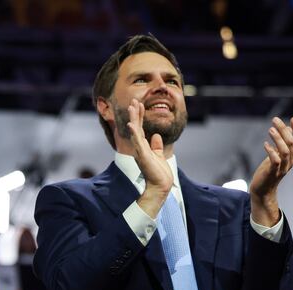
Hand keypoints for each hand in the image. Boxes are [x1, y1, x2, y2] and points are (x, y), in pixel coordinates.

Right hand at [127, 98, 172, 217]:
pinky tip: (132, 124)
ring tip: (132, 107)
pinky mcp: (142, 156)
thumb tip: (157, 136)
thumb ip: (157, 146)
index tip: (139, 104)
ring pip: (136, 132)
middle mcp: (140, 148)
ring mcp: (140, 151)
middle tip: (134, 101)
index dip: (140, 116)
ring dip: (134, 119)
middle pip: (137, 127)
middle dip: (136, 114)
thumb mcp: (159, 156)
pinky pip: (137, 142)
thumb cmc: (160, 173)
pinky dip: (134, 133)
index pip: (141, 128)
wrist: (161, 186)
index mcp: (144, 147)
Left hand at [248, 116, 292, 225]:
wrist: (262, 190)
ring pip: (285, 151)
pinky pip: (275, 161)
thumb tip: (287, 127)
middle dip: (284, 130)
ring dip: (278, 139)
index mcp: (292, 157)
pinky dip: (271, 151)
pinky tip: (265, 144)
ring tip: (270, 129)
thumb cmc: (268, 171)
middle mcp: (290, 162)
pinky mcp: (272, 173)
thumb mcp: (276, 155)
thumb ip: (282, 143)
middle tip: (275, 120)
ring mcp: (282, 168)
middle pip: (291, 143)